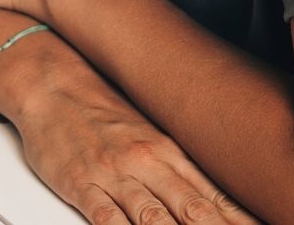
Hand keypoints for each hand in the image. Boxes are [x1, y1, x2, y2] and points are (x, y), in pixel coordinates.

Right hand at [2, 54, 257, 224]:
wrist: (50, 82)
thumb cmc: (100, 110)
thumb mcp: (152, 134)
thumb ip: (185, 172)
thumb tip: (224, 206)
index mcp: (171, 153)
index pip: (220, 200)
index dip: (243, 223)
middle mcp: (148, 164)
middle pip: (195, 213)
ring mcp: (114, 174)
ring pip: (154, 218)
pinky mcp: (80, 183)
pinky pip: (106, 218)